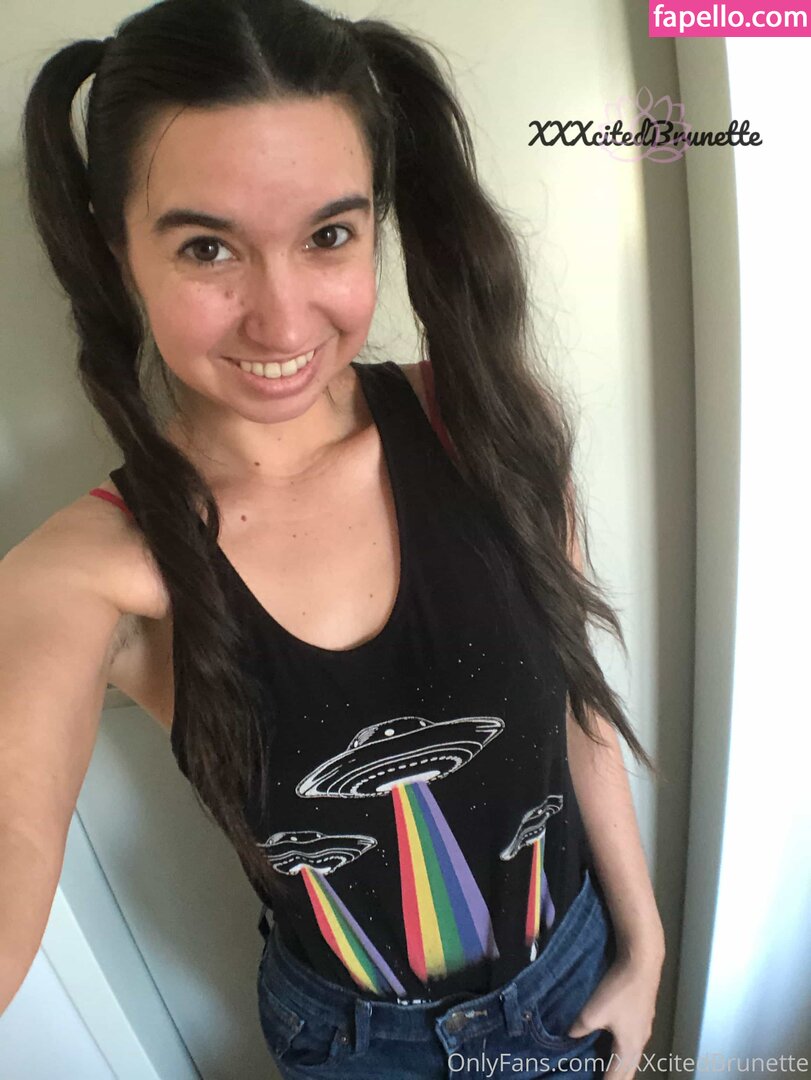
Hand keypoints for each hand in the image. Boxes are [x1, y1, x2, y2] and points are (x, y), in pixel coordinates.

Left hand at [566, 951, 662, 1078]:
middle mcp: (640, 1044)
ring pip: (631, 1058)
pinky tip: (614, 1043)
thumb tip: (571, 1035)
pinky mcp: (643, 1017)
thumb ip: (579, 1029)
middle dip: (616, 1079)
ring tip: (607, 1069)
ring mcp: (644, 1030)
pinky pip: (632, 1044)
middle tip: (601, 1079)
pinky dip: (622, 1052)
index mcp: (628, 1049)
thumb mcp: (592, 1012)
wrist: (642, 963)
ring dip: (620, 1067)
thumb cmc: (618, 991)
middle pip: (628, 1072)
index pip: (616, 1078)